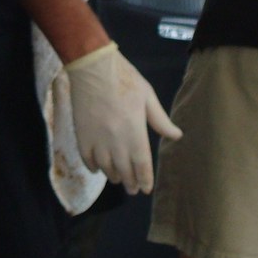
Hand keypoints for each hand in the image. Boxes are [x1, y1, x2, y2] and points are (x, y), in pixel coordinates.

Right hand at [64, 41, 181, 194]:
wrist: (92, 67)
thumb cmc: (124, 79)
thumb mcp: (147, 96)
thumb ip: (160, 119)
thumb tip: (176, 136)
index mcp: (135, 132)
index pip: (142, 165)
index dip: (144, 179)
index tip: (146, 188)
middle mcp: (116, 140)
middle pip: (124, 170)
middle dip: (130, 182)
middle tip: (133, 189)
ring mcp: (96, 138)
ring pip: (105, 167)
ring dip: (113, 176)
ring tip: (117, 179)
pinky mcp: (81, 134)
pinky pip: (87, 158)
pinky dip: (93, 166)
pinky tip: (97, 169)